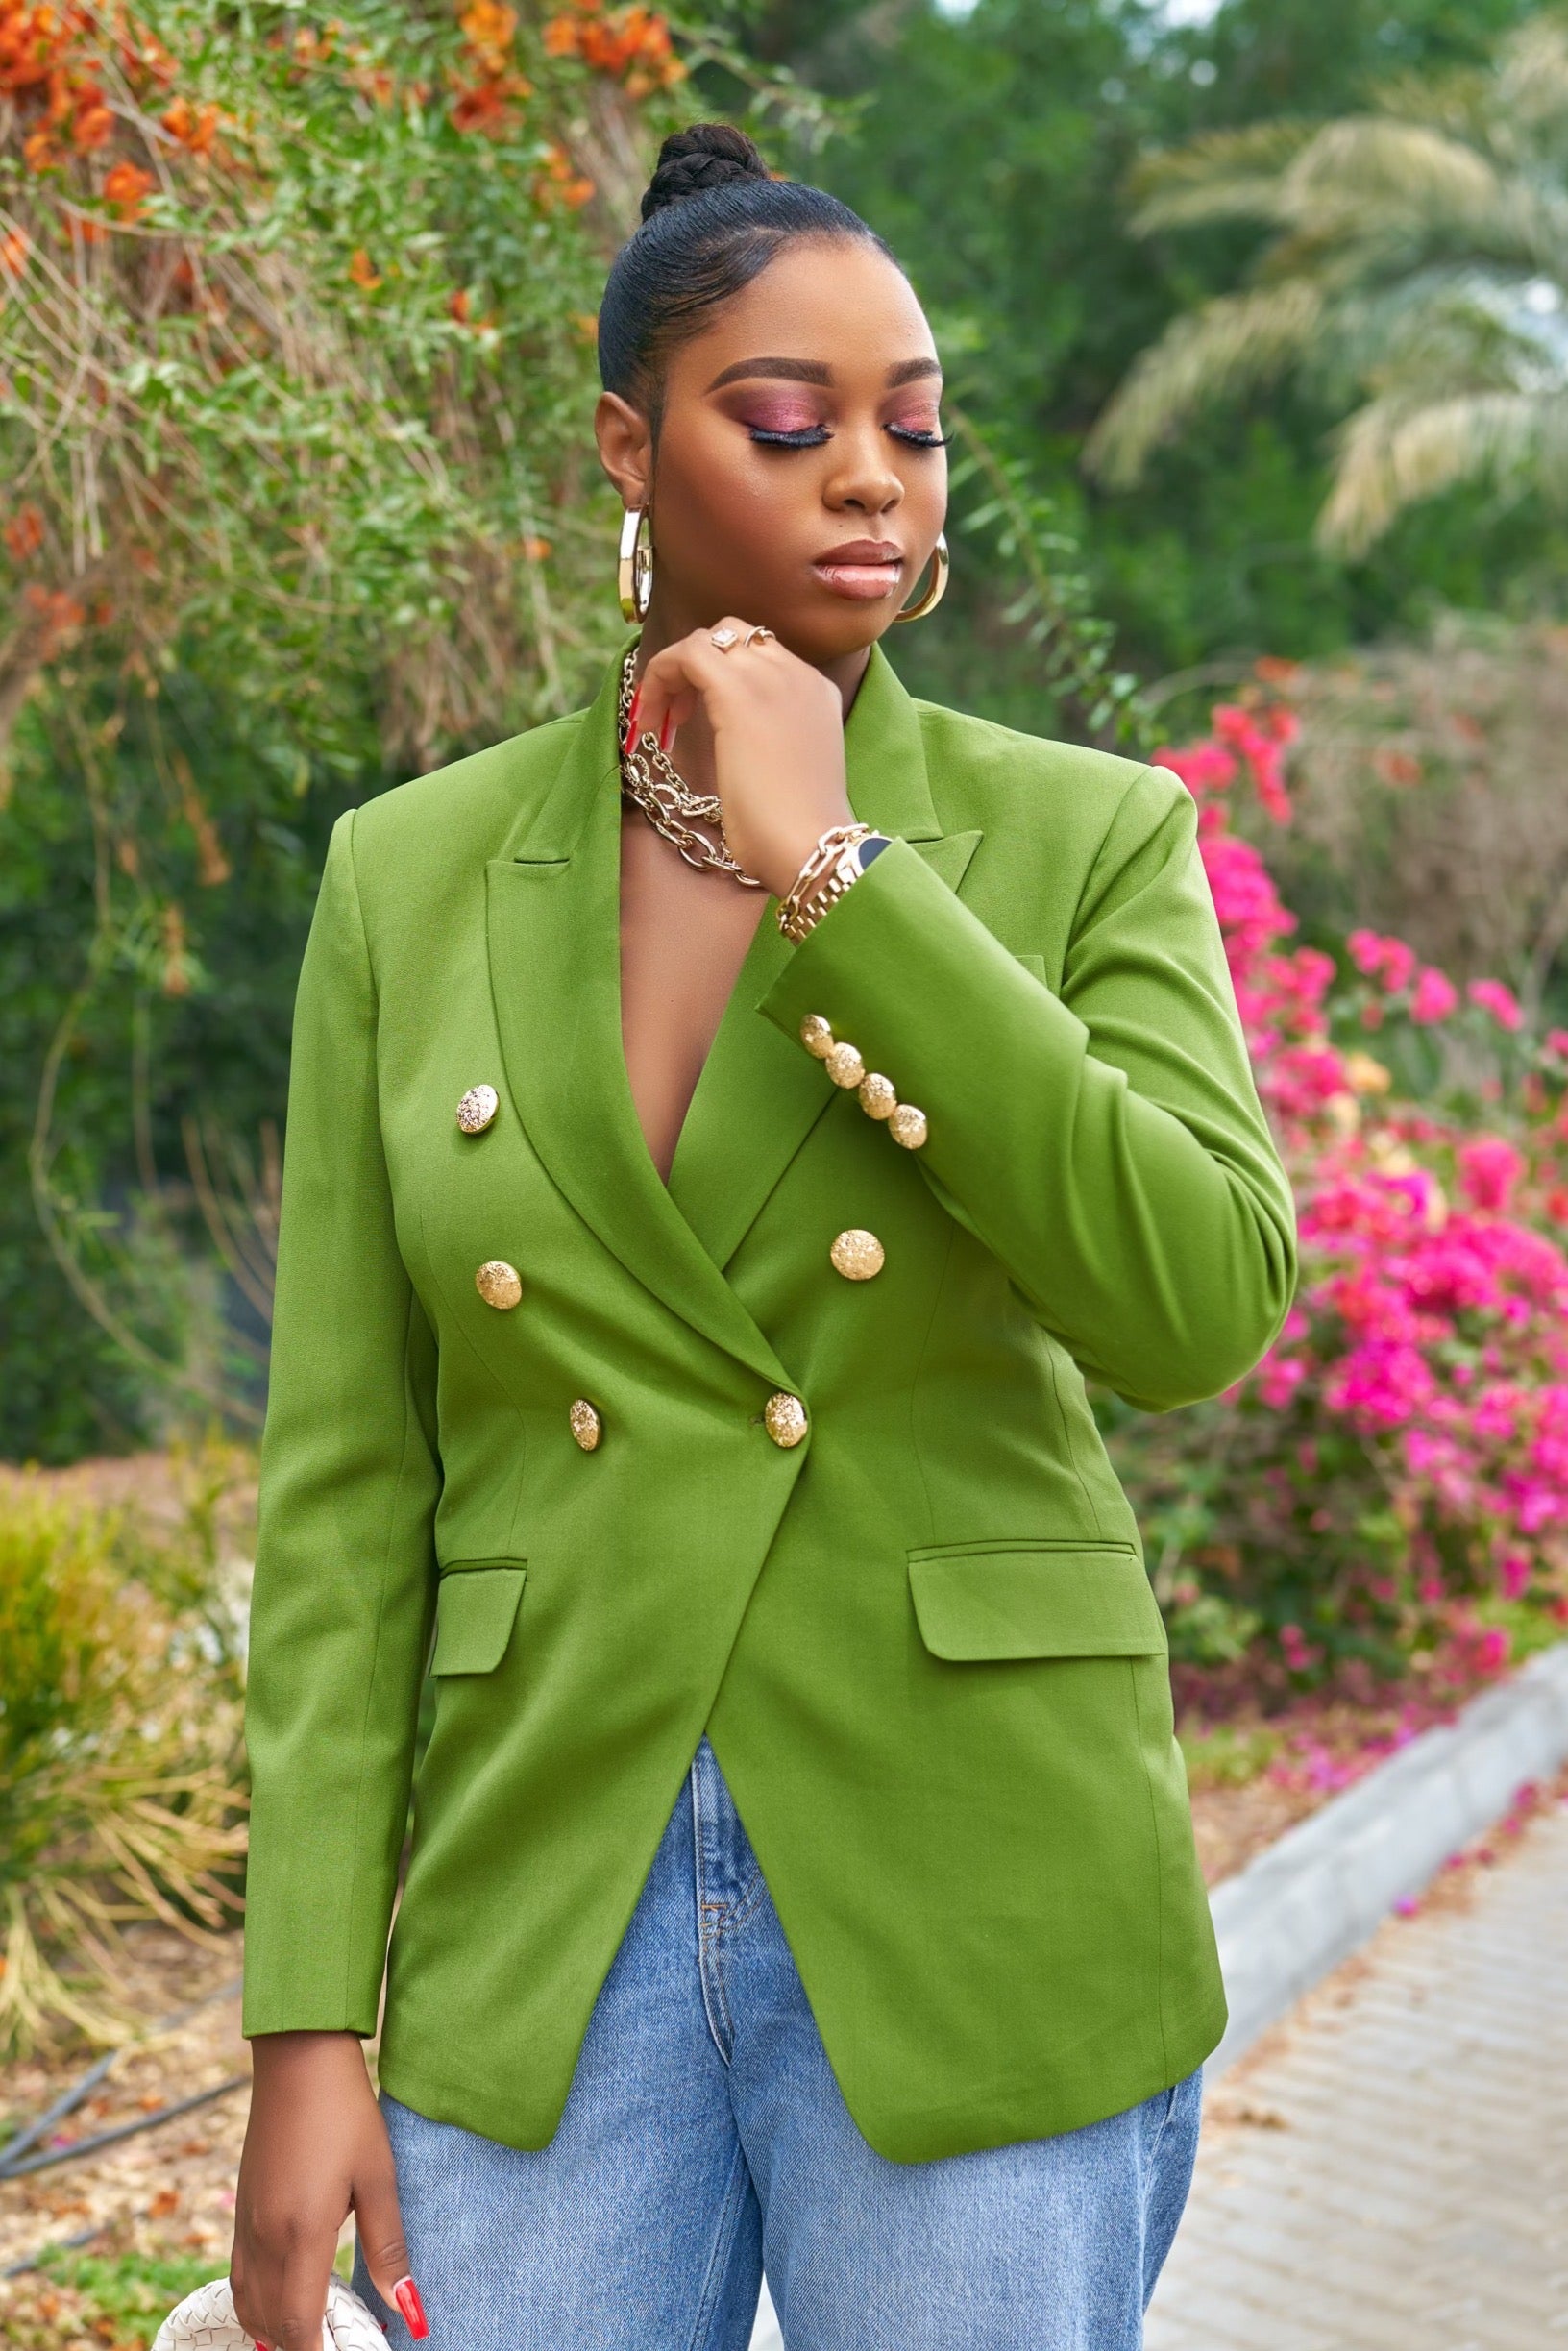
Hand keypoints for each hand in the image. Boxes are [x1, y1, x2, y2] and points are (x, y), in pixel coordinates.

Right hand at [231, 2031, 426, 2349]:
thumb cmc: (346, 2113)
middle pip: (271, 2324)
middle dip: (300, 2345)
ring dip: (275, 2329)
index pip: (300, 2324)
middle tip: (338, 2341)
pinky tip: (282, 2299)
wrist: (298, 2060)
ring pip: (249, 2305)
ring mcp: (247, 2225)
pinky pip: (239, 2277)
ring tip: (313, 2331)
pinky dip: (256, 2303)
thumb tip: (408, 2305)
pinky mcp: (241, 2210)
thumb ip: (388, 2245)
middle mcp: (265, 2238)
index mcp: (302, 2234)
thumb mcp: (379, 2176)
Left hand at [626, 622, 855, 898]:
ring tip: (657, 721)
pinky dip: (659, 676)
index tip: (690, 717)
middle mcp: (797, 674)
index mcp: (815, 692)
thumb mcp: (789, 770)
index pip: (758, 655)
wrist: (812, 845)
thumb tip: (737, 749)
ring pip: (707, 639)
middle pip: (733, 636)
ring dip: (672, 672)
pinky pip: (685, 655)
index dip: (716, 676)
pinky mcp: (736, 692)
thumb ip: (768, 743)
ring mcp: (770, 678)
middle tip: (674, 716)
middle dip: (694, 666)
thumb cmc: (797, 832)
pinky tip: (650, 719)